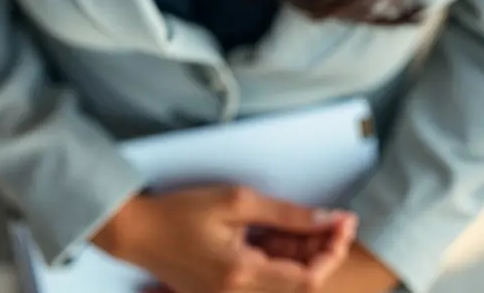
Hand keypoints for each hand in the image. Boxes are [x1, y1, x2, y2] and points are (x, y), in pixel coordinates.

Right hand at [91, 185, 356, 292]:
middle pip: (300, 282)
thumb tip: (325, 218)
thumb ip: (284, 213)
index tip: (346, 222)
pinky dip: (282, 257)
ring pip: (285, 281)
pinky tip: (285, 232)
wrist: (138, 233)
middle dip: (323, 249)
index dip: (331, 251)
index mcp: (244, 276)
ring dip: (304, 253)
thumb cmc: (180, 212)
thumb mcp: (235, 201)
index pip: (307, 278)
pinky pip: (266, 279)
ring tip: (313, 220)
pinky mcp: (227, 292)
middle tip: (336, 218)